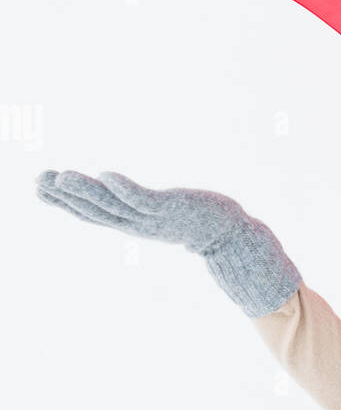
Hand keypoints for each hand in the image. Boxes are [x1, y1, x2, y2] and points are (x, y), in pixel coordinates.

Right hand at [35, 169, 301, 317]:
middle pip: (96, 210)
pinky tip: (107, 175)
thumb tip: (132, 199)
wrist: (234, 234)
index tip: (39, 186)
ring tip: (61, 176)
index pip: (93, 213)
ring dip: (86, 191)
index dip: (65, 202)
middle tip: (37, 180)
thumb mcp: (165, 213)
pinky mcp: (172, 209)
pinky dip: (125, 189)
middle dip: (66, 196)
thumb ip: (147, 208)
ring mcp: (154, 218)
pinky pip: (144, 200)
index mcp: (133, 223)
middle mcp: (139, 223)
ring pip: (114, 205)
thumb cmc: (201, 221)